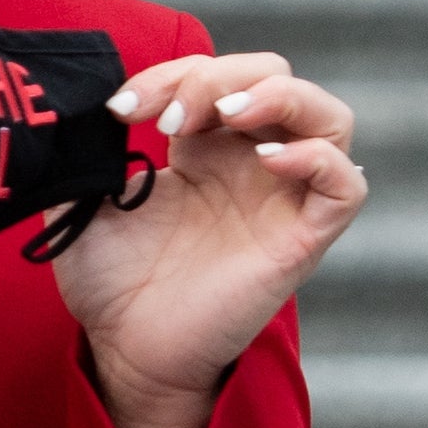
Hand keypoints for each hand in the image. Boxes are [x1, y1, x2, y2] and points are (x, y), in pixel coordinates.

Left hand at [61, 52, 365, 427]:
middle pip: (275, 77)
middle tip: (169, 118)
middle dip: (219, 76)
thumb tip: (81, 109)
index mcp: (205, 148)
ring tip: (229, 114)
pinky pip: (346, 186)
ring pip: (330, 117)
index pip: (212, 75)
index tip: (119, 110)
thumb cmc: (111, 284)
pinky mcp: (302, 240)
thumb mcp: (83, 200)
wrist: (127, 352)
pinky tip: (271, 161)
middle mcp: (251, 166)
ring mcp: (281, 200)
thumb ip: (88, 151)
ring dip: (282, 97)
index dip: (170, 75)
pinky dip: (320, 159)